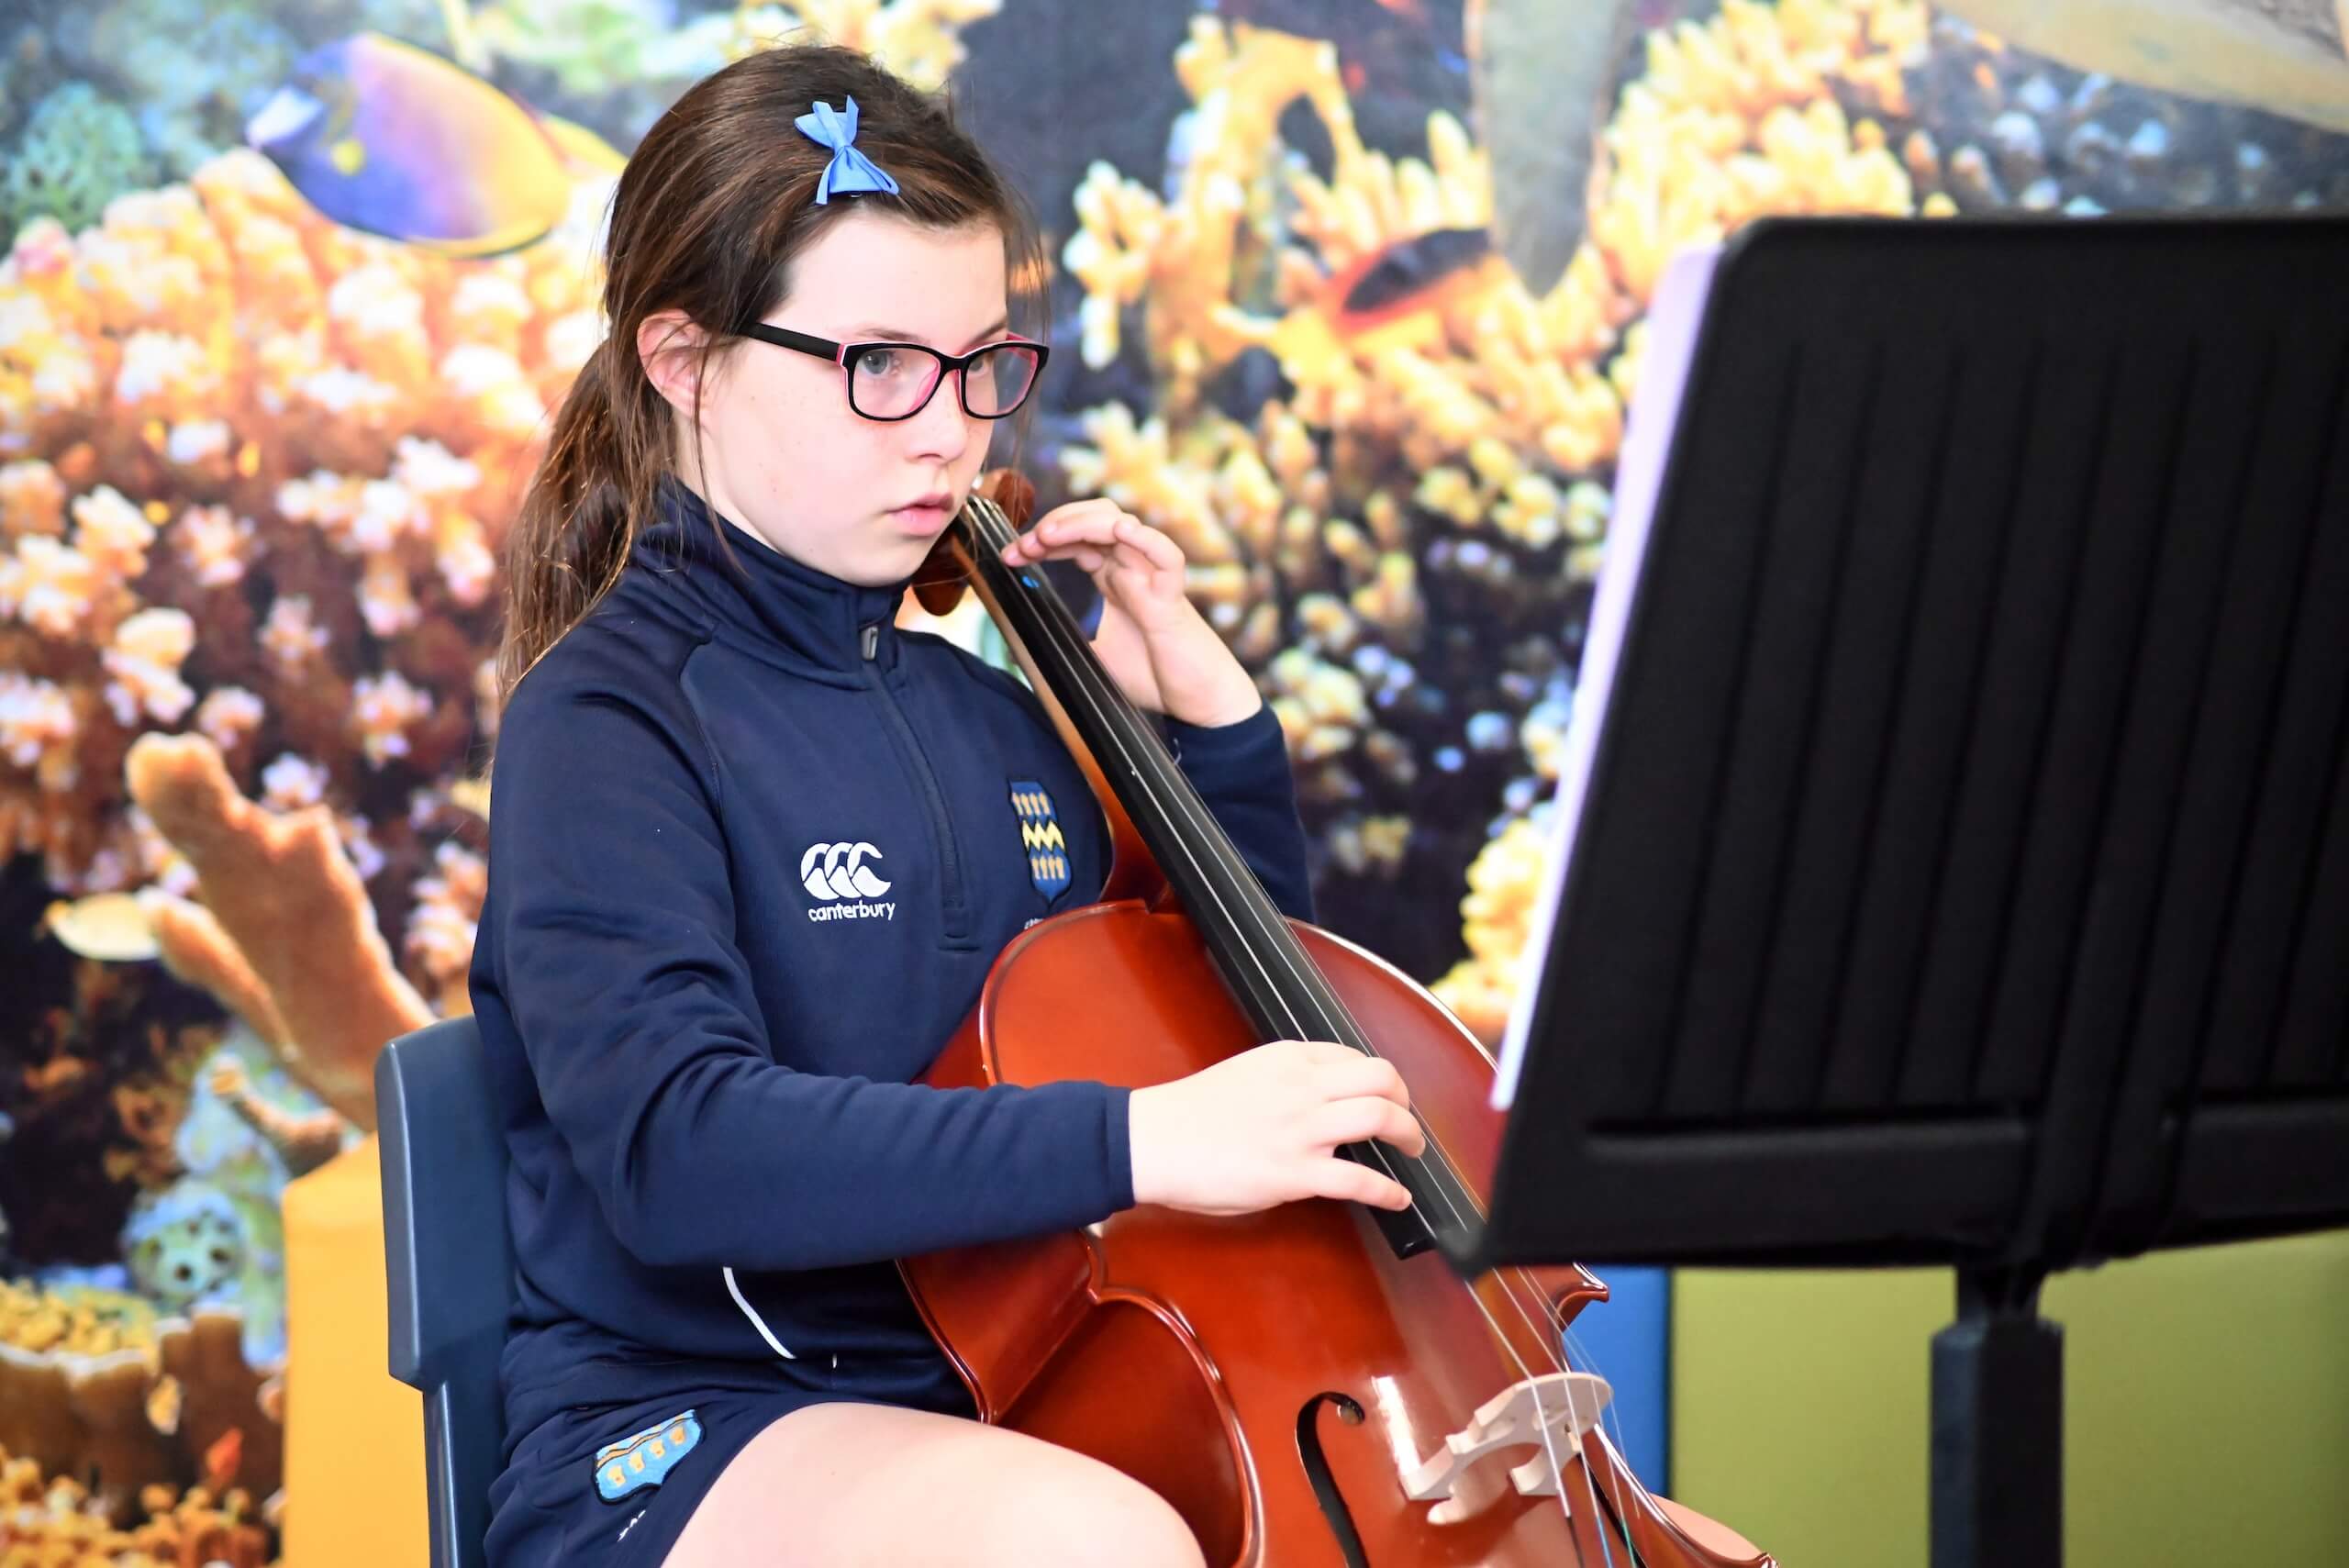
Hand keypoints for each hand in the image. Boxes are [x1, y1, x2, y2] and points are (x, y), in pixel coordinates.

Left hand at [999, 500, 1262, 727]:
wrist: (1196, 702)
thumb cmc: (1154, 676)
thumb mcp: (1093, 656)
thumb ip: (1065, 640)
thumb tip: (1019, 643)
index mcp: (1114, 579)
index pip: (1076, 540)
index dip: (1043, 541)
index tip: (1011, 556)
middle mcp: (1133, 569)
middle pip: (1094, 521)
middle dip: (1054, 525)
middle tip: (1021, 546)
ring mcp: (1152, 578)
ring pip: (1122, 527)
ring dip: (1081, 523)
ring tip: (1047, 536)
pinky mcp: (1172, 598)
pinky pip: (1166, 557)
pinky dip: (1145, 539)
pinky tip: (1120, 531)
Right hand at [1127, 1040, 1425, 1215]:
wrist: (1153, 1140)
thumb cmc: (1190, 1113)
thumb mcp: (1247, 1074)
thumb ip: (1287, 1080)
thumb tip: (1321, 1100)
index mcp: (1289, 1059)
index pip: (1354, 1057)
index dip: (1379, 1080)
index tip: (1384, 1096)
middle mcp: (1302, 1087)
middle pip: (1382, 1078)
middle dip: (1406, 1101)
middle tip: (1408, 1123)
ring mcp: (1301, 1129)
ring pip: (1380, 1117)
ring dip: (1409, 1136)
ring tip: (1412, 1152)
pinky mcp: (1294, 1173)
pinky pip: (1360, 1179)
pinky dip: (1389, 1191)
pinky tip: (1397, 1198)